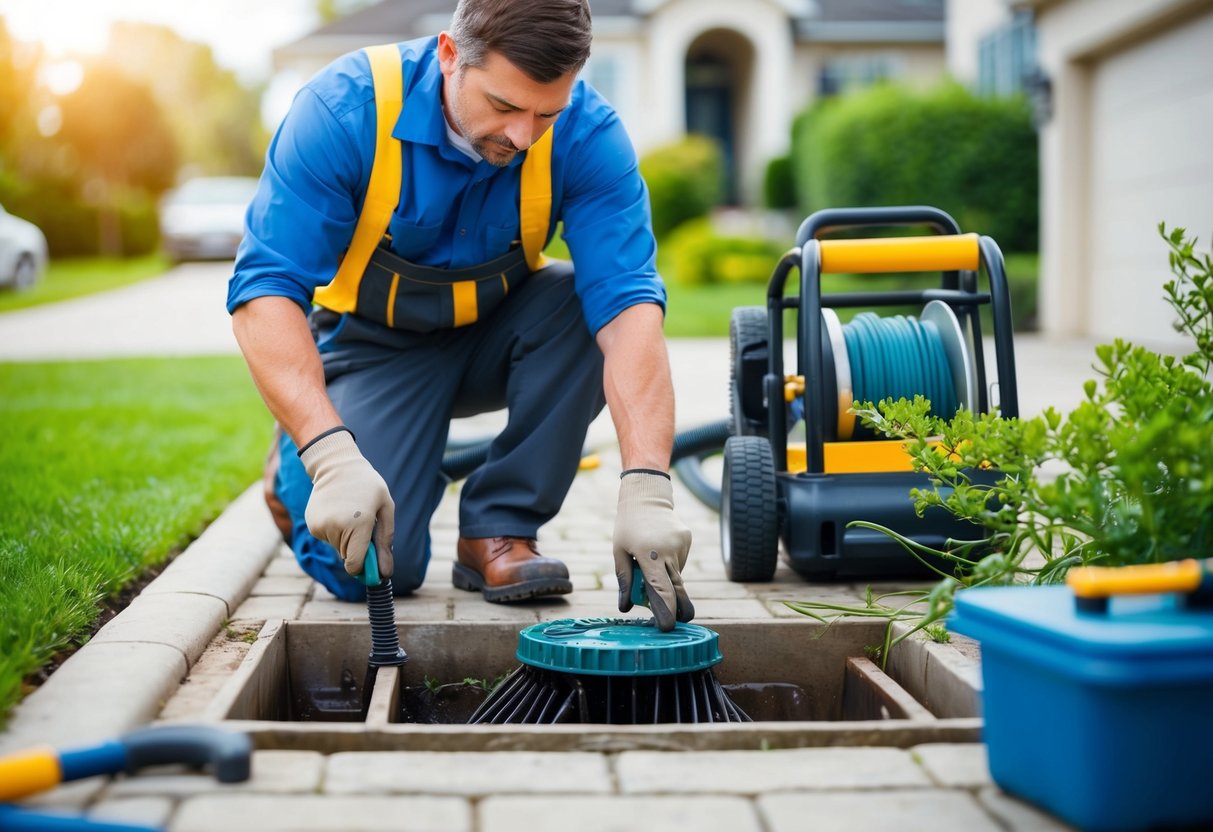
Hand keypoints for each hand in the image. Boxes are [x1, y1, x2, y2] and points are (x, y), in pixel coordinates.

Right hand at [299, 428, 393, 578]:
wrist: (337, 465)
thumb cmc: (367, 486)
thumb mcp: (385, 508)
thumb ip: (386, 541)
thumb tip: (385, 572)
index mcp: (359, 524)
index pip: (354, 564)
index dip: (363, 568)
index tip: (371, 564)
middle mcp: (336, 527)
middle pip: (347, 556)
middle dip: (357, 548)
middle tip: (363, 525)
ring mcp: (321, 526)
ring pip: (337, 547)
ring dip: (345, 538)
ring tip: (349, 513)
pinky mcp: (312, 524)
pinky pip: (326, 538)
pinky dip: (334, 531)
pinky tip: (337, 511)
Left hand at [613, 471, 693, 630]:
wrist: (646, 496)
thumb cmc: (628, 526)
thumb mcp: (619, 551)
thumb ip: (625, 579)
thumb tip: (625, 607)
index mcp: (649, 554)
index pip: (662, 589)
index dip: (666, 611)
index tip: (668, 627)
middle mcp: (669, 550)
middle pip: (676, 587)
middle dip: (676, 605)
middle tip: (676, 620)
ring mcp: (681, 544)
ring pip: (677, 574)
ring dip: (667, 578)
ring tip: (651, 561)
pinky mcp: (687, 540)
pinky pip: (680, 562)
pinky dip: (670, 564)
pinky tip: (660, 550)